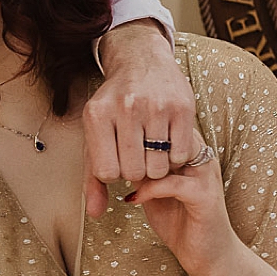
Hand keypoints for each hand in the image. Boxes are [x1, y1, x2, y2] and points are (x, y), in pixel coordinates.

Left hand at [82, 22, 197, 215]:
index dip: (114, 173)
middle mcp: (126, 107)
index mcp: (97, 114)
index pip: (106, 172)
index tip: (117, 159)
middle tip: (137, 156)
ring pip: (158, 166)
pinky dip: (176, 156)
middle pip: (132, 171)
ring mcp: (156, 106)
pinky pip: (180, 154)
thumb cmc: (116, 110)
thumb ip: (92, 178)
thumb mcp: (96, 136)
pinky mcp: (183, 108)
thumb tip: (95, 214)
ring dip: (157, 165)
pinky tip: (168, 143)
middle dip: (135, 171)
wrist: (143, 61)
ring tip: (152, 149)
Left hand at [122, 133, 242, 275]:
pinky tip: (133, 199)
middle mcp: (201, 154)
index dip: (132, 130)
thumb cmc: (177, 219)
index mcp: (189, 147)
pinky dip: (149, 189)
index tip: (111, 145)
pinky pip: (173, 183)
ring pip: (169, 152)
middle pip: (165, 131)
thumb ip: (137, 165)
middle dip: (134, 144)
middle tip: (112, 160)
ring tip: (124, 178)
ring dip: (140, 164)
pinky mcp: (204, 196)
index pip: (159, 121)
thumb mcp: (150, 187)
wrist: (206, 254)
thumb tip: (109, 147)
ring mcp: (205, 173)